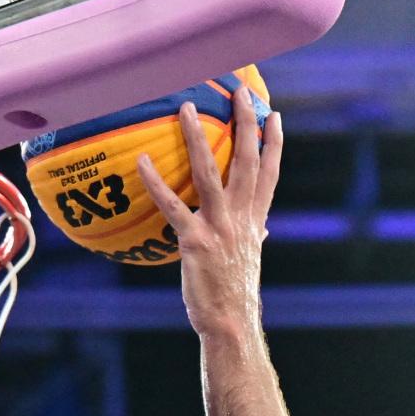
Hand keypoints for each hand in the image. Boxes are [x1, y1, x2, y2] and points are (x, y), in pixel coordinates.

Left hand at [134, 91, 282, 343]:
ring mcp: (219, 227)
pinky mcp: (195, 241)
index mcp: (255, 222)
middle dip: (245, 124)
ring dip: (198, 137)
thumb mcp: (249, 260)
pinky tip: (141, 161)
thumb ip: (254, 237)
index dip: (273, 144)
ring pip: (210, 173)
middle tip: (240, 92)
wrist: (230, 324)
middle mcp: (241, 219)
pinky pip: (171, 205)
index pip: (269, 175)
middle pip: (246, 162)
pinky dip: (155, 182)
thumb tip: (262, 229)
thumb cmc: (234, 295)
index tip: (274, 115)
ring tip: (187, 107)